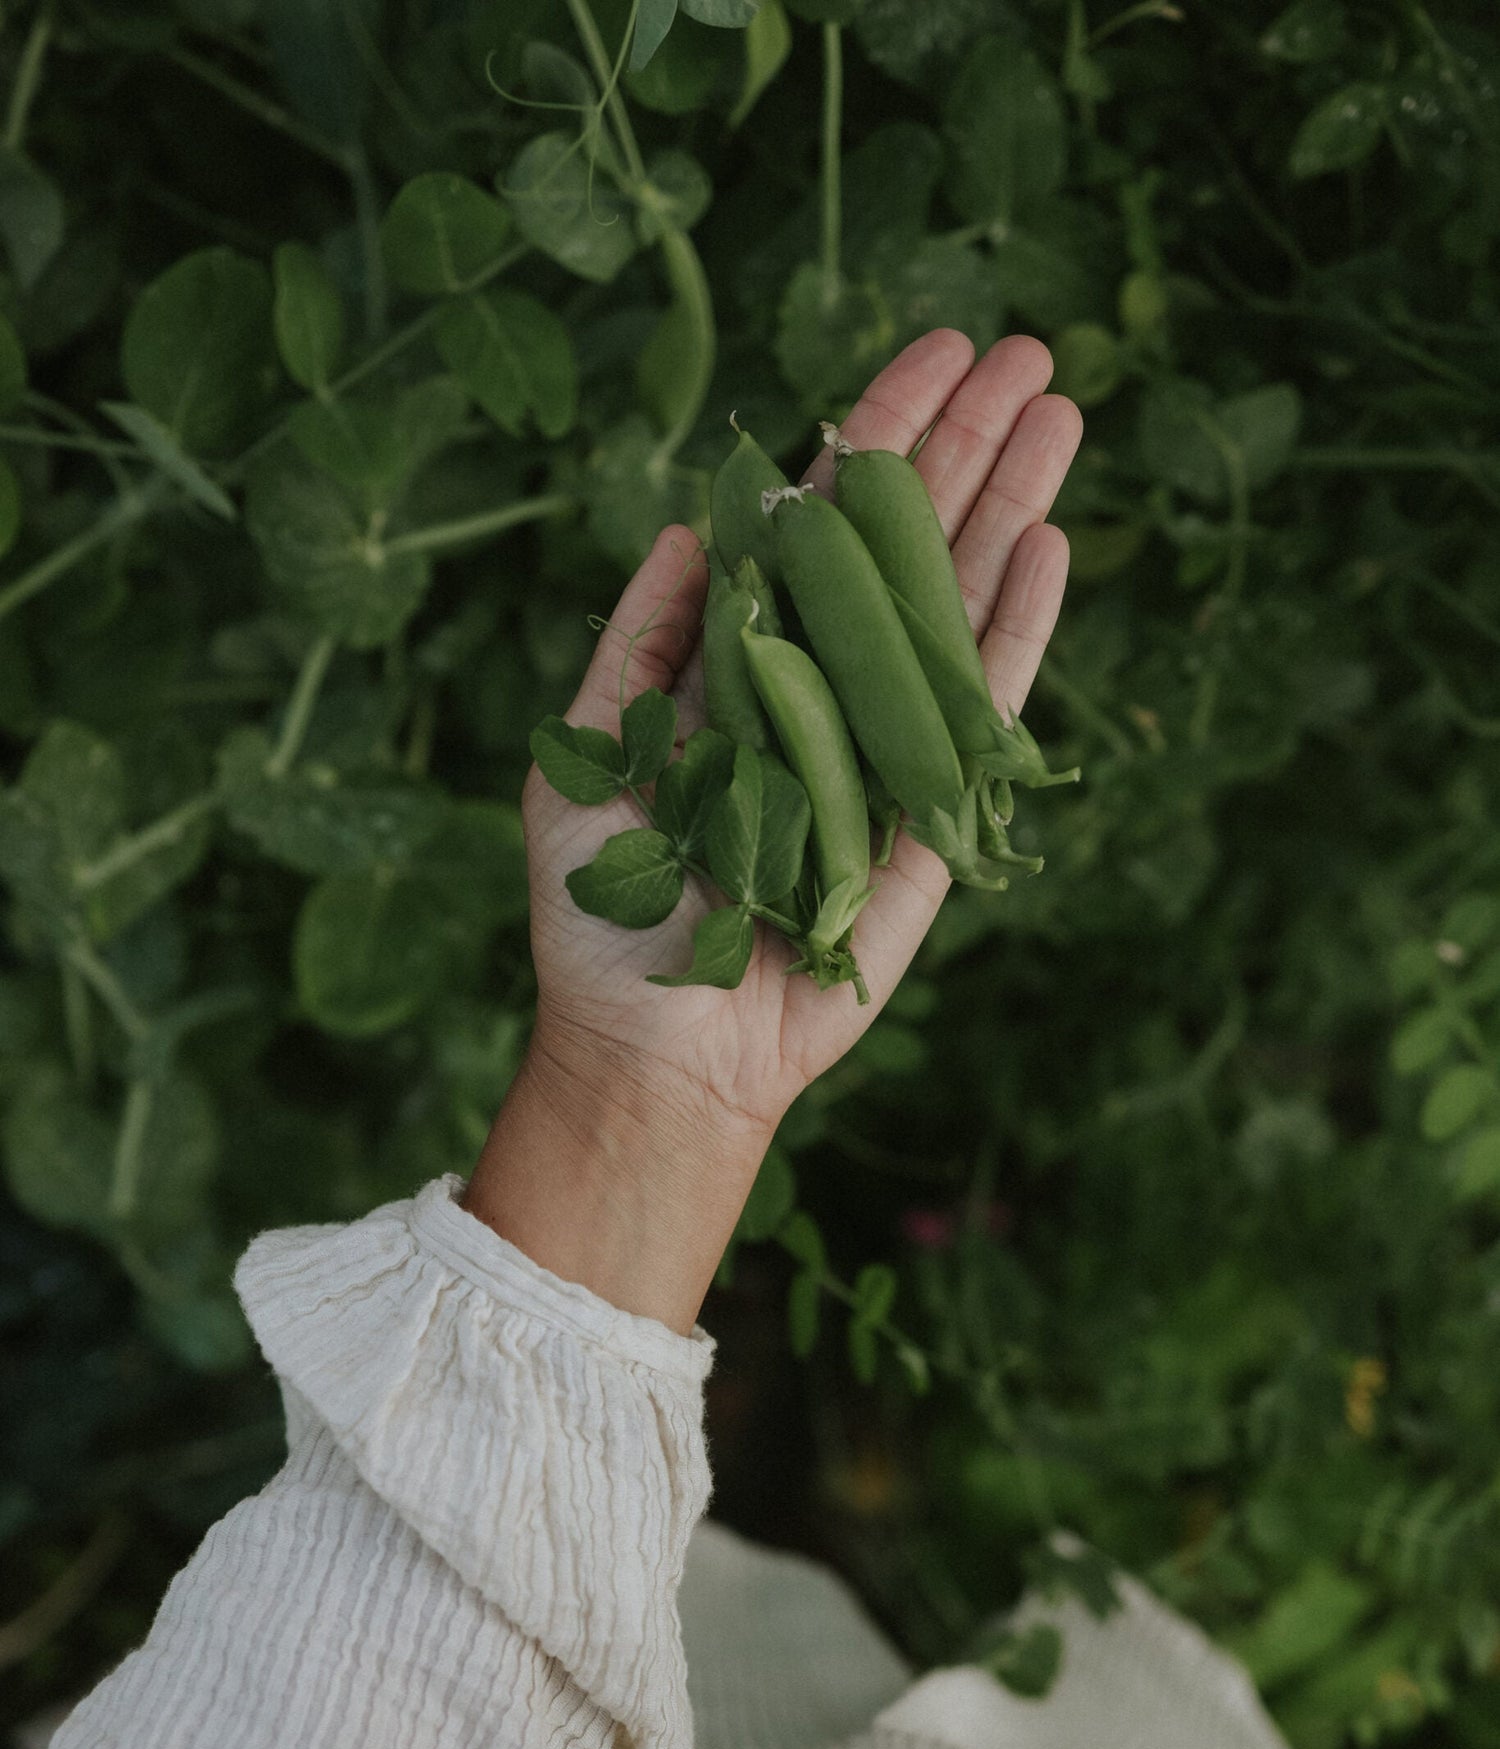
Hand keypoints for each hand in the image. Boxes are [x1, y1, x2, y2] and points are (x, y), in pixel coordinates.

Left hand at [463, 330, 1081, 1333]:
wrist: (657, 1055)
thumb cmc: (602, 922)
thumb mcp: (583, 764)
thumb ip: (637, 647)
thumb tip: (692, 524)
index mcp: (738, 666)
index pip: (815, 526)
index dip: (871, 433)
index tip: (928, 348)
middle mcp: (820, 694)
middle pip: (904, 546)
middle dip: (963, 444)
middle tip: (1029, 349)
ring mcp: (881, 754)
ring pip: (952, 607)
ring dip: (1007, 508)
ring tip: (1061, 411)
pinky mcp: (928, 825)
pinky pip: (974, 716)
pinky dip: (1011, 633)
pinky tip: (1048, 543)